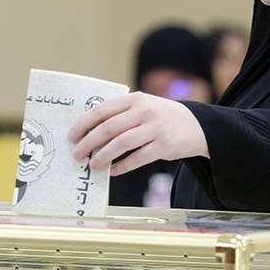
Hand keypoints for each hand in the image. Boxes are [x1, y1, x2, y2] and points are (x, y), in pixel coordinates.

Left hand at [68, 91, 208, 175]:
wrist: (197, 125)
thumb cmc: (161, 117)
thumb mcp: (143, 107)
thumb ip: (121, 114)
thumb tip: (90, 132)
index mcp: (135, 99)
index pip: (102, 110)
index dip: (84, 123)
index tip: (71, 135)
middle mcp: (145, 111)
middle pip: (109, 128)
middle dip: (89, 142)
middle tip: (77, 154)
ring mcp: (155, 128)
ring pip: (121, 144)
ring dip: (103, 156)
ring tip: (93, 165)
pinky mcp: (165, 146)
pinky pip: (138, 158)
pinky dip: (122, 166)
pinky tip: (113, 171)